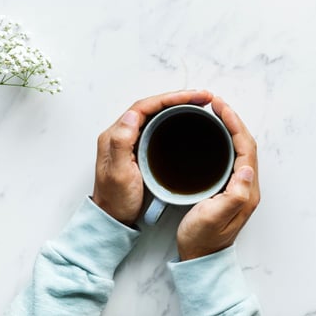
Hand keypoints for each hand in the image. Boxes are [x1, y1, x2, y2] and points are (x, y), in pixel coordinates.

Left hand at [91, 89, 213, 225]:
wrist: (114, 219)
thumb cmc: (116, 200)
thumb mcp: (118, 174)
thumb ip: (121, 144)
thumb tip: (131, 115)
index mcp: (114, 135)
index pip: (144, 106)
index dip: (170, 98)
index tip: (192, 97)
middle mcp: (121, 133)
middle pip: (152, 106)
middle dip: (178, 97)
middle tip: (202, 97)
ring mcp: (131, 140)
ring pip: (156, 114)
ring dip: (177, 105)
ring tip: (199, 103)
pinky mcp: (139, 148)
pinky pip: (157, 125)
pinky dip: (174, 118)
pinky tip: (186, 120)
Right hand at [176, 95, 260, 260]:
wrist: (199, 260)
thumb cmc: (202, 240)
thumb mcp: (214, 218)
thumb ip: (234, 195)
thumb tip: (247, 169)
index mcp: (246, 191)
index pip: (246, 148)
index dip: (234, 124)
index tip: (220, 107)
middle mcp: (247, 186)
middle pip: (246, 144)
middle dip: (233, 120)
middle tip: (216, 103)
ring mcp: (240, 187)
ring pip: (240, 149)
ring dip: (230, 128)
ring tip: (215, 113)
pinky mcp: (229, 189)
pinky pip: (232, 157)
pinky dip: (224, 140)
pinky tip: (213, 136)